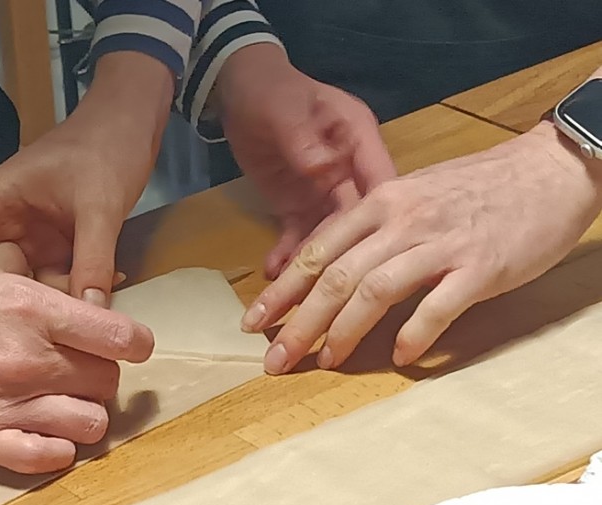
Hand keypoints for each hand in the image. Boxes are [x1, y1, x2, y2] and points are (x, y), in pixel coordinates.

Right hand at [0, 52, 173, 306]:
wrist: (134, 123)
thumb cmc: (106, 148)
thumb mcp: (99, 205)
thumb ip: (92, 260)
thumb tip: (89, 317)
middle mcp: (3, 225)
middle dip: (14, 309)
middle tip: (47, 335)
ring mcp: (30, 239)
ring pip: (26, 288)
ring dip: (53, 305)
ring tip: (83, 321)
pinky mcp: (56, 247)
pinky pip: (55, 281)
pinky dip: (75, 292)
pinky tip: (102, 297)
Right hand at [0, 264, 153, 473]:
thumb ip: (40, 301)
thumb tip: (86, 316)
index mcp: (31, 309)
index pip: (120, 337)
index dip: (134, 344)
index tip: (128, 346)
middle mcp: (25, 358)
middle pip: (107, 382)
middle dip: (99, 377)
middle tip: (76, 371)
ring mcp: (2, 403)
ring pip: (90, 425)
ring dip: (83, 416)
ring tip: (60, 404)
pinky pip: (46, 458)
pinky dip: (55, 450)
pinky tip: (43, 435)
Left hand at [215, 43, 396, 278]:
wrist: (238, 91)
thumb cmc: (271, 92)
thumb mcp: (287, 111)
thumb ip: (304, 140)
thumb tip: (323, 169)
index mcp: (359, 141)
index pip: (383, 183)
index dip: (388, 218)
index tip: (385, 253)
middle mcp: (350, 171)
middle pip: (358, 219)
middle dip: (348, 255)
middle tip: (334, 288)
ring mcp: (326, 192)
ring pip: (330, 237)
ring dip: (315, 265)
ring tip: (299, 290)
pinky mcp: (299, 206)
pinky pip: (299, 236)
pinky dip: (288, 257)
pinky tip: (274, 274)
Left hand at [242, 122, 601, 373]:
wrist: (545, 170)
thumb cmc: (475, 187)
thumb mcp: (412, 194)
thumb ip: (372, 227)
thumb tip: (330, 267)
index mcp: (379, 202)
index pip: (316, 249)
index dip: (282, 290)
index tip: (255, 321)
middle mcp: (401, 221)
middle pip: (335, 276)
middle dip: (299, 322)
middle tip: (275, 360)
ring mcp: (439, 243)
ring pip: (375, 291)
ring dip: (344, 332)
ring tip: (326, 362)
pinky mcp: (478, 266)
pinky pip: (437, 306)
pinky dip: (415, 334)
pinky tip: (402, 357)